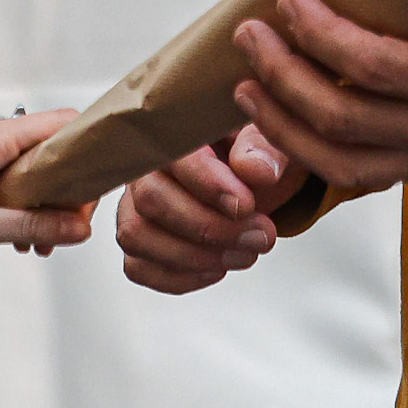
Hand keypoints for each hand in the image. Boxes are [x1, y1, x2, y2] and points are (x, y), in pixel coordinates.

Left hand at [0, 112, 97, 269]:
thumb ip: (28, 225)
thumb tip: (80, 228)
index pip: (60, 124)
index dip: (89, 151)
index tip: (101, 188)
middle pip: (48, 149)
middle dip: (65, 190)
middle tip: (66, 232)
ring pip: (26, 167)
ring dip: (40, 202)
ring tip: (37, 243)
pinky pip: (3, 177)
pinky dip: (16, 203)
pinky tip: (11, 235)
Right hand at [117, 123, 303, 296]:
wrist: (257, 180)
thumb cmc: (257, 155)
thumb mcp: (272, 142)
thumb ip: (265, 150)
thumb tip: (256, 170)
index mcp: (173, 131)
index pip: (171, 156)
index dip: (207, 184)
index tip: (246, 204)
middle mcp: (144, 168)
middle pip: (149, 201)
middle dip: (207, 227)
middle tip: (260, 236)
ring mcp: (134, 206)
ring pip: (136, 236)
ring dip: (194, 256)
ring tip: (246, 254)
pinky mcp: (139, 242)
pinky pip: (139, 267)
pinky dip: (180, 277)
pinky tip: (218, 268)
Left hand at [233, 0, 407, 203]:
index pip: (369, 65)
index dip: (318, 35)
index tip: (286, 2)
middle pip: (340, 119)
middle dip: (282, 77)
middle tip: (250, 38)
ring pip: (342, 165)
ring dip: (283, 126)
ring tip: (248, 88)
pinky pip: (368, 173)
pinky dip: (321, 148)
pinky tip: (288, 118)